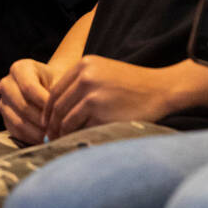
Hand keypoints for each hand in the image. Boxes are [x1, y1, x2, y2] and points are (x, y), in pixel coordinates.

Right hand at [0, 59, 58, 144]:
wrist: (49, 87)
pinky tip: (47, 140)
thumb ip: (59, 92)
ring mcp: (4, 103)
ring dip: (38, 133)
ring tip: (55, 137)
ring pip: (19, 122)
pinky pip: (17, 133)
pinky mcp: (6, 119)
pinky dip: (32, 139)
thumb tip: (63, 111)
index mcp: (19, 68)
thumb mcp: (59, 79)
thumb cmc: (56, 81)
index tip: (59, 113)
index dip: (44, 102)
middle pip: (22, 106)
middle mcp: (7, 84)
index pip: (29, 87)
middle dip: (42, 120)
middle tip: (58, 129)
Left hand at [43, 56, 168, 139]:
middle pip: (57, 107)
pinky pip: (82, 129)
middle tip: (51, 137)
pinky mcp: (101, 114)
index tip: (47, 122)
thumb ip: (82, 82)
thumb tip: (59, 107)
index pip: (55, 91)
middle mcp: (85, 78)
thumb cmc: (133, 84)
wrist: (160, 89)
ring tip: (64, 142)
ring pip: (66, 121)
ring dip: (63, 134)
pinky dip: (77, 137)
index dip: (48, 110)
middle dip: (52, 125)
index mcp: (84, 65)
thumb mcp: (104, 71)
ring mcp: (93, 96)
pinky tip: (79, 141)